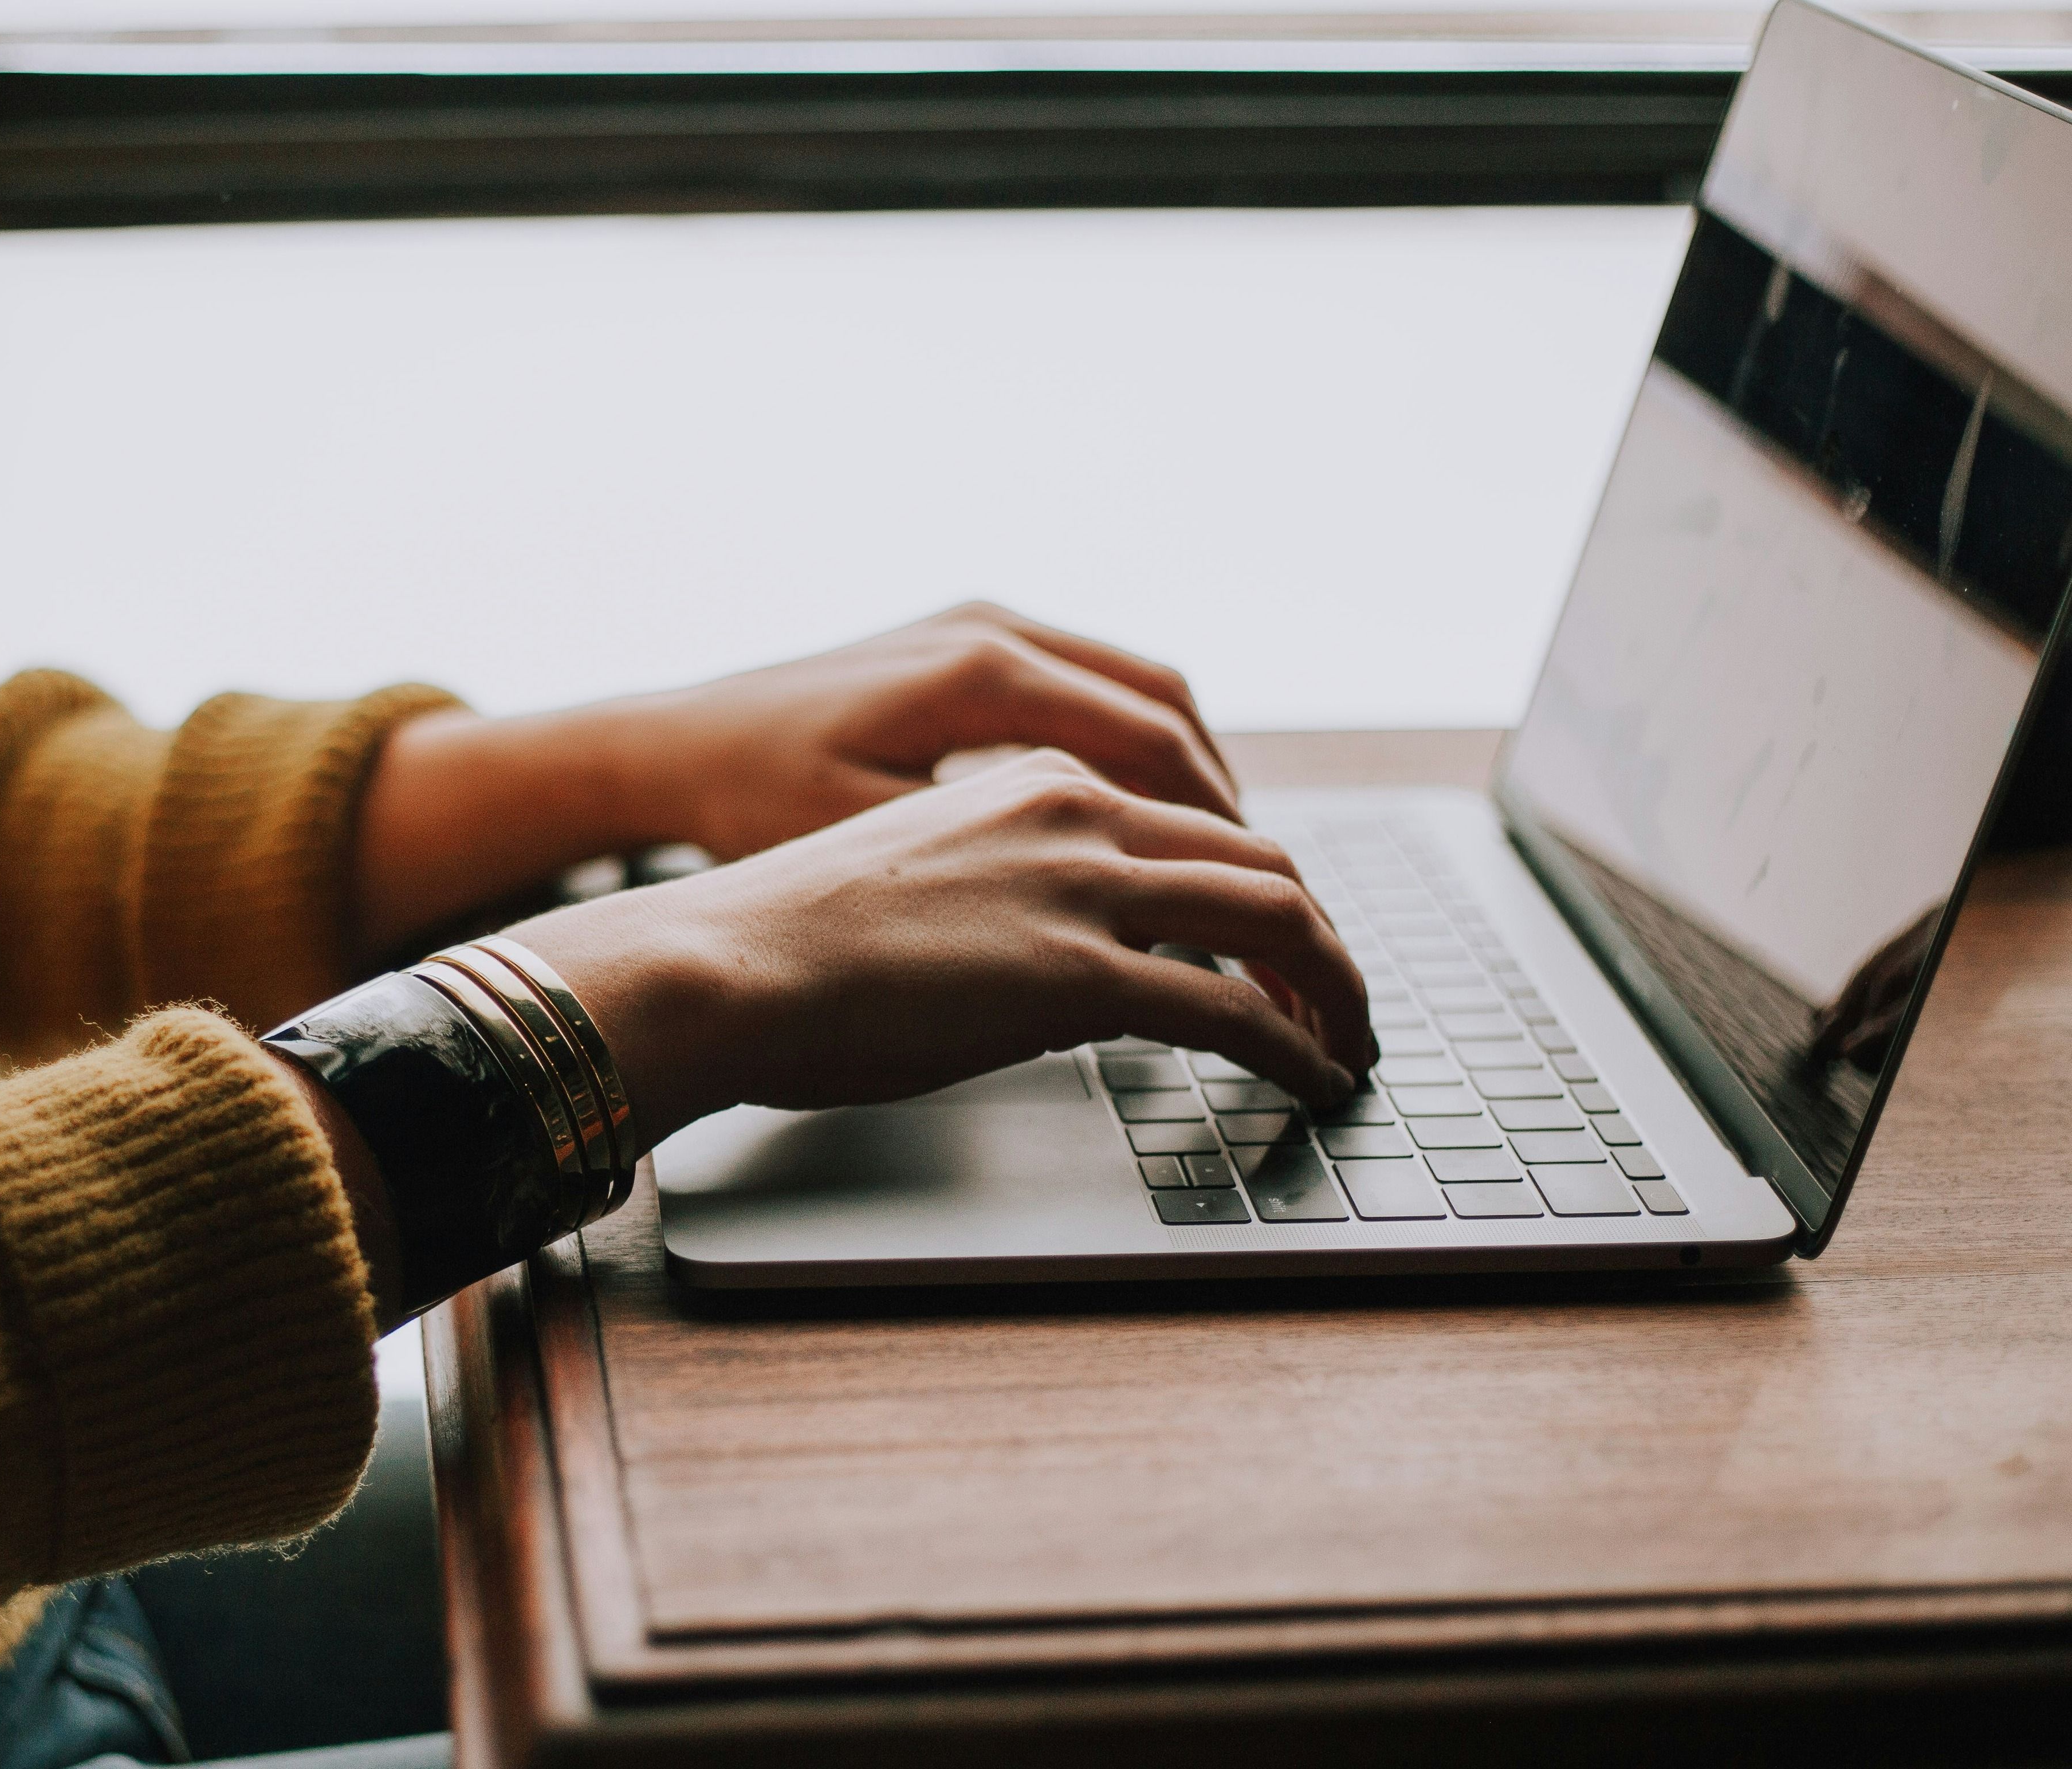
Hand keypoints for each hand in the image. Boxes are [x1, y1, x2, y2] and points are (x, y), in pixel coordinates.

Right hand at [503, 749, 1375, 1145]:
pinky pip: (1236, 1010)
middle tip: (1341, 1000)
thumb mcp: (916, 880)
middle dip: (1322, 938)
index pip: (1192, 821)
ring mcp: (1083, 889)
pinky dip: (1297, 1046)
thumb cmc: (784, 941)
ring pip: (1278, 918)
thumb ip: (1004, 894)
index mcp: (1034, 781)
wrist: (721, 962)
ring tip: (1350, 1045)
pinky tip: (1313, 1080)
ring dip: (1335, 988)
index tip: (1278, 945)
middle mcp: (1076, 812)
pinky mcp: (1079, 975)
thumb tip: (1052, 965)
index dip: (1258, 887)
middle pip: (1261, 860)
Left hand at [607, 600, 1238, 859]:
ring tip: (1215, 856)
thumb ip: (995, 864)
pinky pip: (1086, 683)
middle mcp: (992, 628)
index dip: (1216, 826)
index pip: (1150, 743)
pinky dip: (1131, 745)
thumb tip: (1113, 909)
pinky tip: (1137, 814)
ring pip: (1134, 687)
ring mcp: (979, 623)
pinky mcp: (963, 640)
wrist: (672, 745)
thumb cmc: (750, 802)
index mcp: (980, 672)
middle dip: (1219, 799)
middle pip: (1162, 706)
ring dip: (1183, 768)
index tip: (1252, 894)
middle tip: (1259, 883)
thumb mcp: (872, 843)